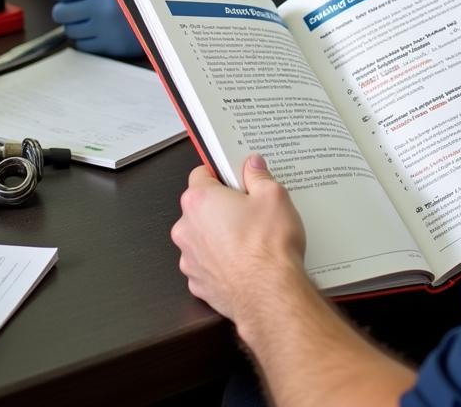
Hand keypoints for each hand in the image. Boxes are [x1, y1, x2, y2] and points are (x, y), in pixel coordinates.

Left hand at [49, 0, 168, 56]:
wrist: (172, 13)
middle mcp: (102, 8)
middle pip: (59, 12)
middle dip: (65, 8)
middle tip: (77, 5)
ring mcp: (105, 30)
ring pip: (69, 30)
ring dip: (76, 24)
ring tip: (90, 17)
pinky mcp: (110, 47)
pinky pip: (81, 45)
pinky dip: (86, 39)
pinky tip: (99, 30)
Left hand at [171, 158, 306, 323]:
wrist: (269, 295)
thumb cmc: (267, 246)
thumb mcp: (273, 195)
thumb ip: (258, 175)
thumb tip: (252, 165)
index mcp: (200, 201)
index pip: (201, 174)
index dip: (222, 173)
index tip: (237, 178)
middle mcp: (187, 229)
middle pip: (201, 206)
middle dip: (223, 205)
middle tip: (252, 208)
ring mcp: (190, 259)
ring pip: (203, 236)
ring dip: (221, 234)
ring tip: (252, 238)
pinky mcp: (198, 283)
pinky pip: (208, 262)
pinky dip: (222, 260)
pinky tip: (246, 260)